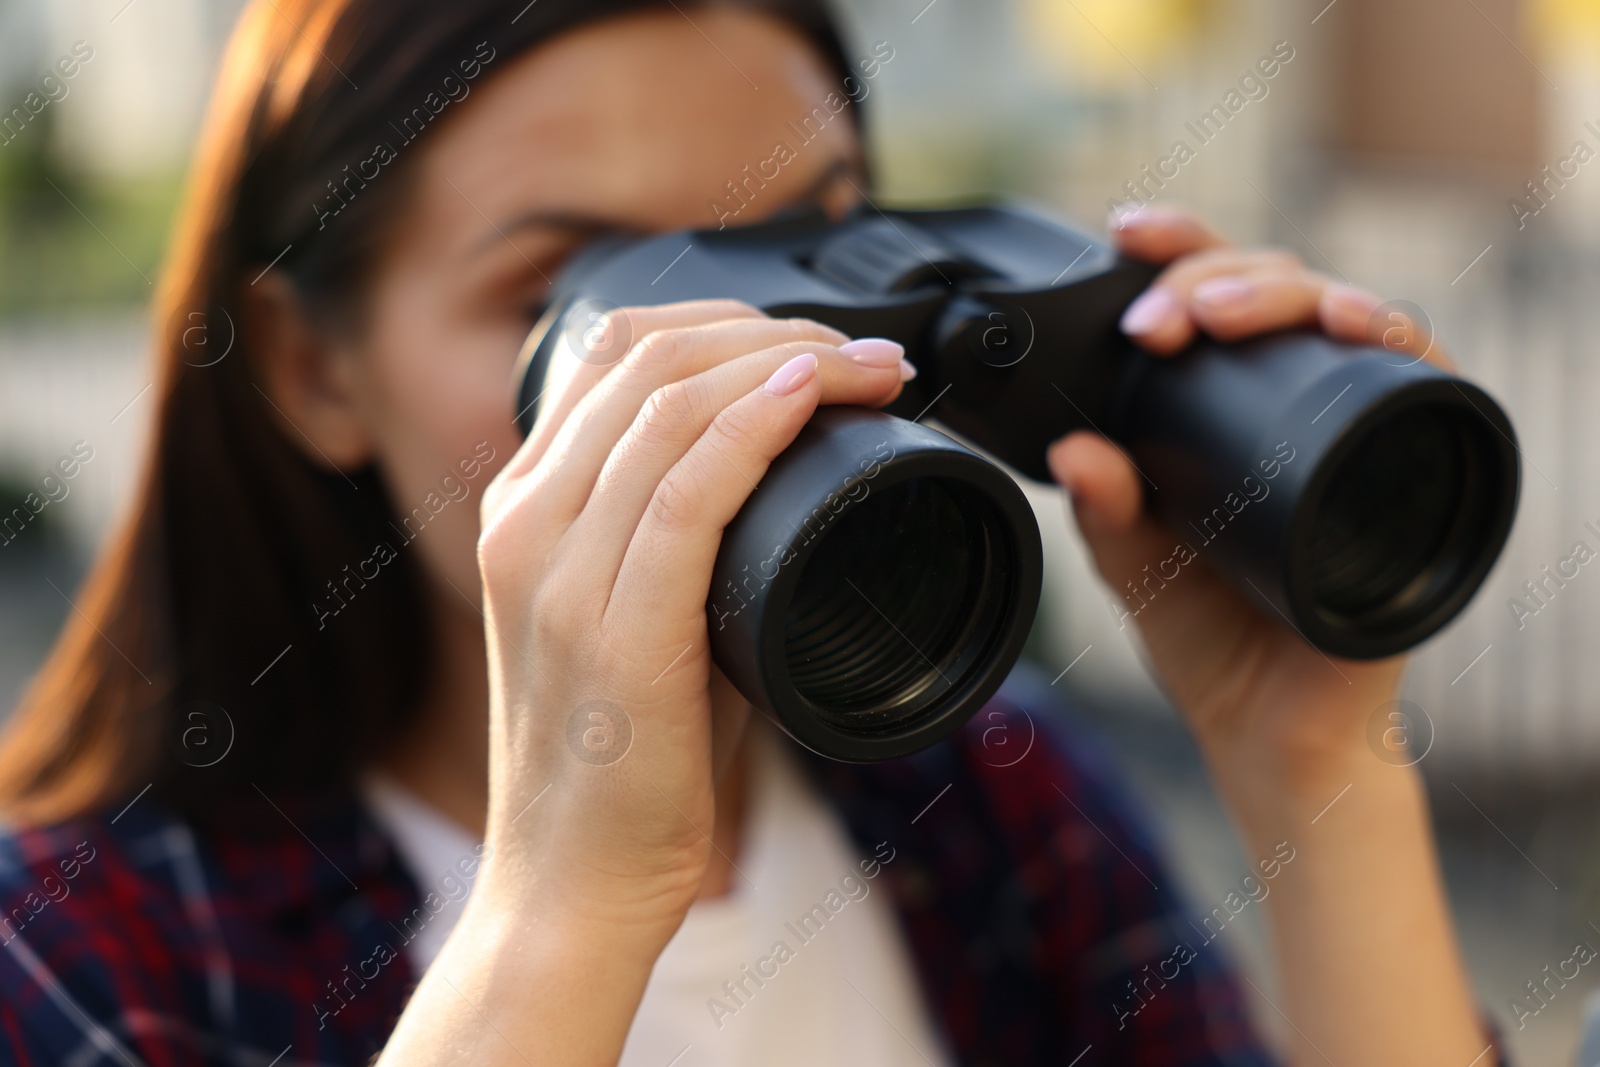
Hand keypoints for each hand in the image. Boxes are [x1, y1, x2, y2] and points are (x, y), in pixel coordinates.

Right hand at [472, 301, 907, 939]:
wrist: (571, 888)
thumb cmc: (626, 763)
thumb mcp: (640, 619)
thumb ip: (684, 542)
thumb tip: (791, 480)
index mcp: (523, 509)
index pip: (613, 350)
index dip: (726, 322)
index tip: (821, 344)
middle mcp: (523, 522)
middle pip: (646, 357)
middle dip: (773, 331)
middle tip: (867, 356)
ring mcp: (554, 573)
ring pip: (669, 406)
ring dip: (790, 362)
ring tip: (874, 371)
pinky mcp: (608, 631)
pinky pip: (684, 494)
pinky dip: (757, 426)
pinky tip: (811, 395)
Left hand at [1047, 206, 1448, 808]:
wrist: (1273, 728)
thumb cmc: (1208, 640)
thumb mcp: (1135, 566)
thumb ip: (1104, 512)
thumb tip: (1071, 450)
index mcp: (1226, 406)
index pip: (1212, 297)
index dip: (1179, 249)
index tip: (1124, 231)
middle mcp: (1295, 401)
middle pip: (1273, 287)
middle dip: (1212, 277)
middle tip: (1159, 317)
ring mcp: (1357, 423)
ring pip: (1341, 311)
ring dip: (1284, 293)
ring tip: (1220, 315)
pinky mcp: (1414, 460)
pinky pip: (1422, 378)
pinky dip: (1394, 339)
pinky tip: (1355, 323)